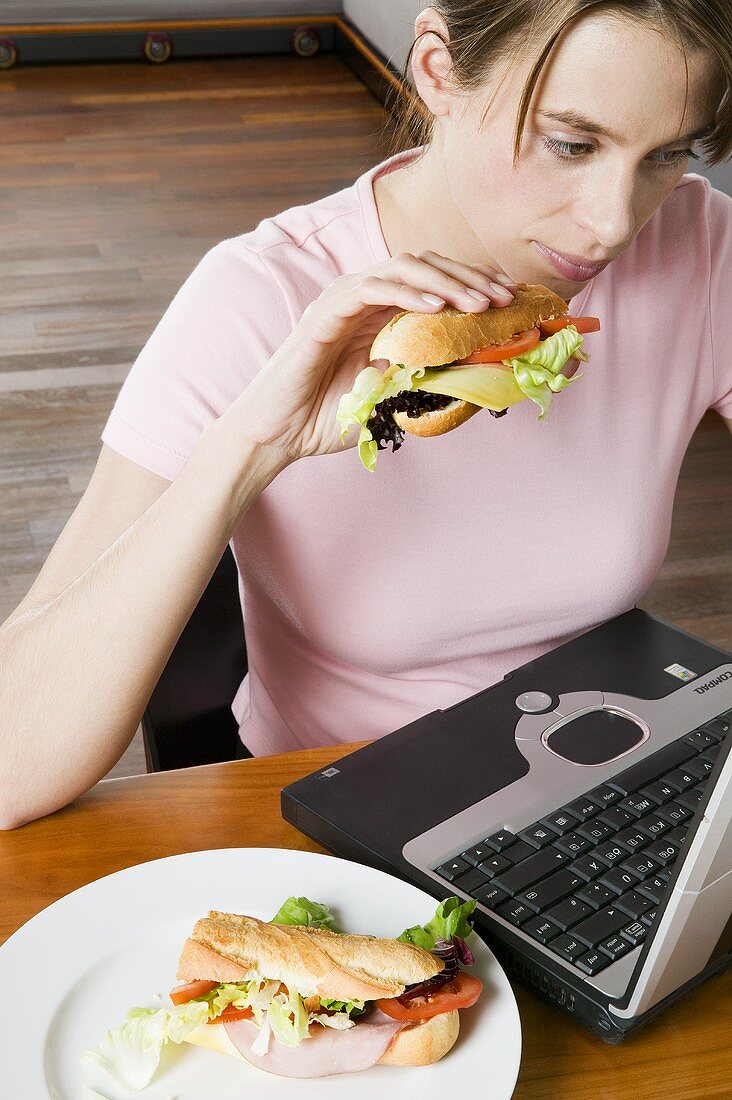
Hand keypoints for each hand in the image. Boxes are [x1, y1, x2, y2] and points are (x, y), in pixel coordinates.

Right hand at [231, 251, 516, 463]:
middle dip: (469, 278)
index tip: (509, 303)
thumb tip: (474, 370)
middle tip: (505, 297)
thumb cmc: (325, 419)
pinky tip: (437, 307)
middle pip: (425, 266)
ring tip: (479, 303)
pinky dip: (407, 292)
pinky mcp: (325, 312)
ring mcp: (342, 301)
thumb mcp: (391, 399)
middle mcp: (363, 299)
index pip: (433, 284)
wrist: (276, 435)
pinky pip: (371, 288)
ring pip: (402, 269)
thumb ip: (424, 381)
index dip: (473, 287)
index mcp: (379, 314)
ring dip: (446, 282)